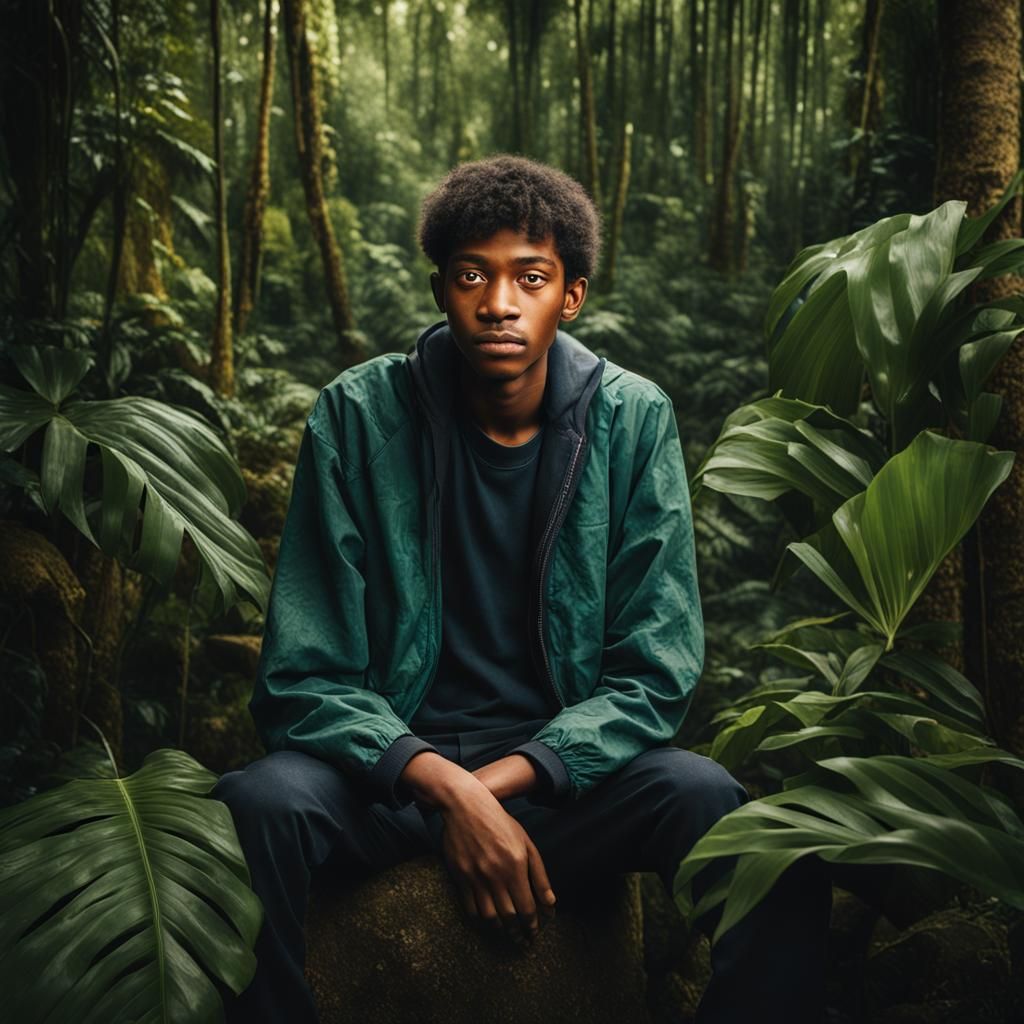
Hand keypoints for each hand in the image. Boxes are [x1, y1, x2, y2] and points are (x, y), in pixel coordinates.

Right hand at [438, 776, 556, 944]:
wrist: (465, 806)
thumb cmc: (500, 821)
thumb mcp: (526, 842)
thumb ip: (539, 874)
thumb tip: (550, 903)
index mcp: (515, 866)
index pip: (526, 908)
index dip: (532, 925)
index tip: (535, 934)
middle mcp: (495, 875)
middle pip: (509, 916)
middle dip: (518, 933)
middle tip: (523, 941)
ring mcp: (475, 877)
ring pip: (489, 916)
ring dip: (500, 928)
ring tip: (507, 931)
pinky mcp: (460, 877)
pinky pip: (470, 907)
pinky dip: (480, 919)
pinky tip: (487, 919)